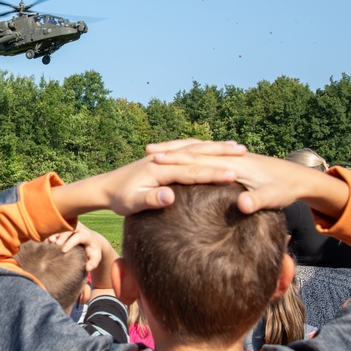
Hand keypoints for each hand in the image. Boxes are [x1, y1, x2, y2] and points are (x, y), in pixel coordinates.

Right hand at [47, 224, 102, 270]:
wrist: (92, 239)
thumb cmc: (92, 250)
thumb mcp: (96, 256)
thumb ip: (93, 263)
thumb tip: (88, 268)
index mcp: (86, 236)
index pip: (78, 237)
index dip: (70, 243)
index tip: (64, 250)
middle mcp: (79, 228)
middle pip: (70, 229)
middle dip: (62, 236)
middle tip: (55, 244)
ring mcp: (72, 225)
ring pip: (63, 226)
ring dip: (56, 232)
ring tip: (50, 241)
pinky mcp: (66, 225)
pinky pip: (58, 226)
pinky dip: (53, 231)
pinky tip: (47, 238)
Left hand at [87, 141, 245, 215]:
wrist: (105, 187)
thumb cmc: (119, 198)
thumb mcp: (133, 203)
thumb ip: (151, 199)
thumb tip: (169, 196)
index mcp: (159, 169)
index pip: (191, 170)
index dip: (212, 172)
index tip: (233, 175)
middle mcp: (163, 159)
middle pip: (198, 155)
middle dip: (221, 155)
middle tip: (245, 154)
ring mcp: (164, 157)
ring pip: (196, 149)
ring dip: (217, 148)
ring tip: (239, 148)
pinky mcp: (164, 160)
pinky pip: (190, 151)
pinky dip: (205, 149)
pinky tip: (217, 152)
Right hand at [148, 144, 348, 215]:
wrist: (301, 177)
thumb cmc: (286, 188)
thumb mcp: (274, 198)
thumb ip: (258, 201)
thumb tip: (242, 204)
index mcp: (234, 164)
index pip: (200, 158)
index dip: (177, 159)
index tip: (156, 159)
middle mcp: (230, 157)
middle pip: (195, 149)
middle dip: (171, 149)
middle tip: (148, 149)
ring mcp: (231, 157)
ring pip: (198, 148)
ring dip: (178, 148)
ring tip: (157, 150)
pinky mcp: (233, 160)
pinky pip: (204, 153)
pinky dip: (189, 152)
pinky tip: (180, 157)